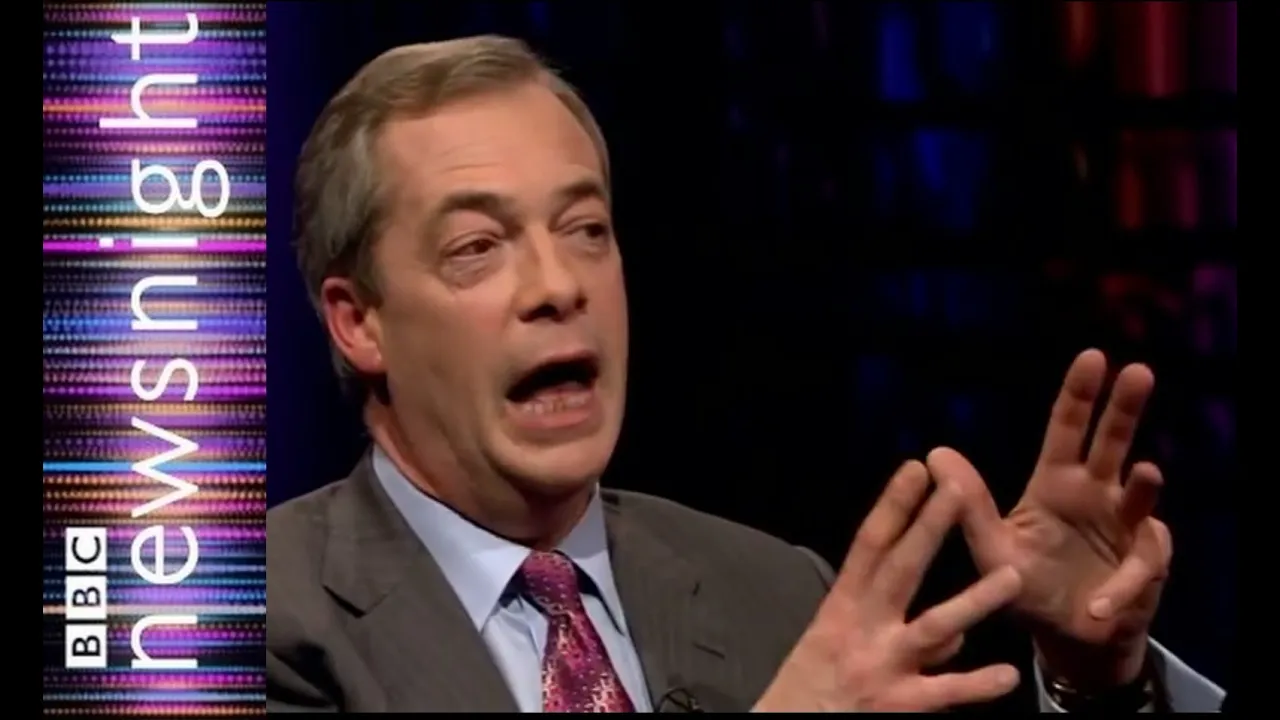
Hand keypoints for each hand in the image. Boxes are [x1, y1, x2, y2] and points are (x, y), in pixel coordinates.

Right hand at [755, 461, 1023, 711]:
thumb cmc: (805, 693)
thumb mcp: (835, 650)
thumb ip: (896, 636)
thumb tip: (957, 637)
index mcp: (840, 611)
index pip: (869, 547)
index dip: (892, 506)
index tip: (915, 469)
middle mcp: (861, 631)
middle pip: (900, 570)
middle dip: (928, 528)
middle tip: (956, 489)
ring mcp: (881, 667)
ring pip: (933, 626)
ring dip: (974, 601)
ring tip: (1012, 576)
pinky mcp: (898, 707)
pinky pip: (944, 694)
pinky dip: (976, 685)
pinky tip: (1008, 675)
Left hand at [934, 349, 1171, 688]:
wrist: (1063, 639)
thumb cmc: (1025, 587)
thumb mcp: (991, 548)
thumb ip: (968, 505)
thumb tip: (933, 452)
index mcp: (1056, 485)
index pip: (1068, 430)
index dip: (1079, 395)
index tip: (1092, 356)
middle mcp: (1095, 497)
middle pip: (1114, 443)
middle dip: (1126, 409)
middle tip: (1138, 371)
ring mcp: (1125, 528)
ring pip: (1142, 495)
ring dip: (1144, 486)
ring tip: (1145, 472)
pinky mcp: (1144, 568)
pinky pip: (1142, 569)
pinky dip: (1124, 587)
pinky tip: (1101, 605)